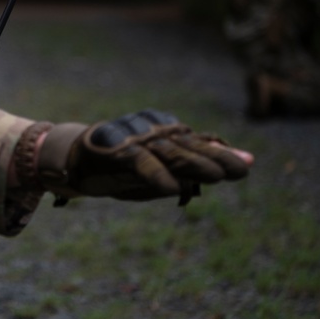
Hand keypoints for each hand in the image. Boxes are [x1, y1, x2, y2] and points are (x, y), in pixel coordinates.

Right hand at [35, 110, 251, 204]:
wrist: (73, 158)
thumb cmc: (121, 167)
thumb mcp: (159, 172)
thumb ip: (194, 171)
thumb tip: (239, 166)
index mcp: (166, 132)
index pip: (198, 143)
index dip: (221, 153)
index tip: (246, 164)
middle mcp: (153, 130)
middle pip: (188, 146)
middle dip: (215, 158)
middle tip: (241, 169)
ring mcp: (134, 138)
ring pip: (168, 151)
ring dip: (193, 164)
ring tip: (217, 177)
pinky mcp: (115, 150)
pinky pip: (139, 162)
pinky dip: (155, 174)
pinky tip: (171, 188)